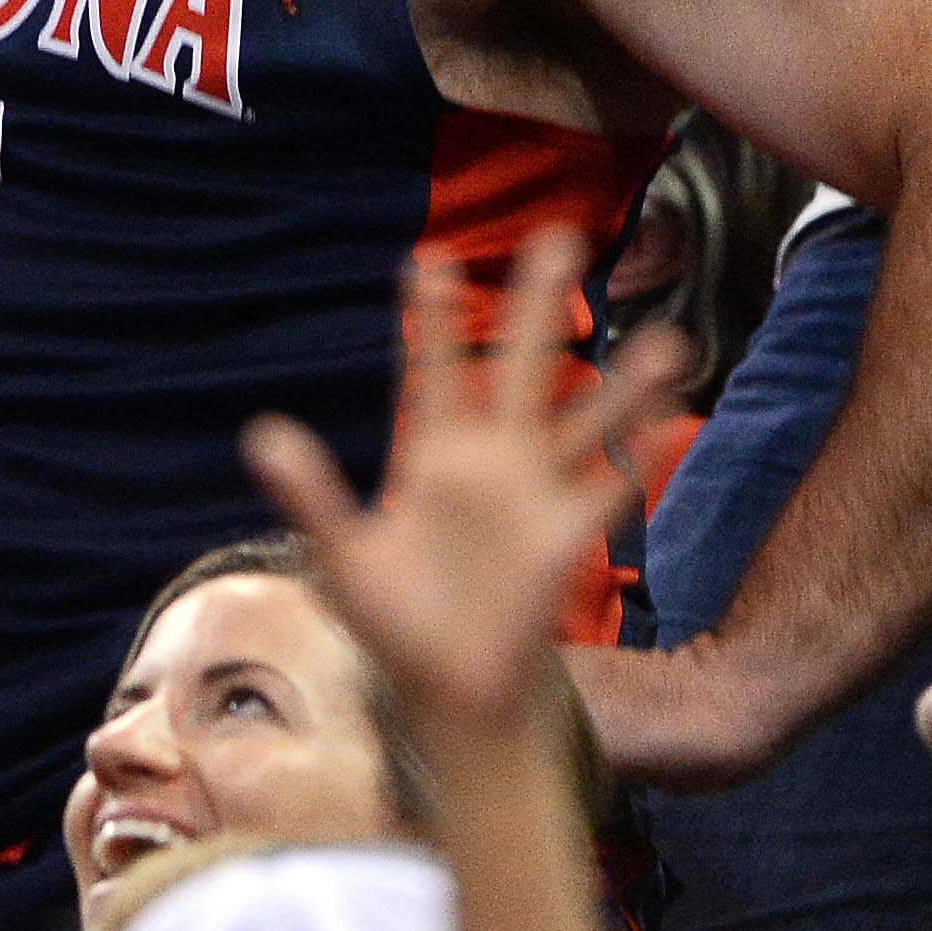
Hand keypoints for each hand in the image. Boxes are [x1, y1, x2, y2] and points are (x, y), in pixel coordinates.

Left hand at [248, 227, 688, 740]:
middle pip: (522, 367)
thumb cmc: (395, 626)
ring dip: (624, 387)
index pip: (435, 371)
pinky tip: (668, 428)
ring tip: (666, 341)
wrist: (448, 694)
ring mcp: (534, 498)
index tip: (428, 255)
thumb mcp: (345, 558)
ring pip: (584, 423)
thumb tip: (263, 432)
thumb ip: (312, 495)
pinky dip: (637, 463)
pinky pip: (606, 495)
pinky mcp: (563, 542)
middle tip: (562, 235)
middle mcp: (491, 464)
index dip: (433, 319)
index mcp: (434, 458)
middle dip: (538, 305)